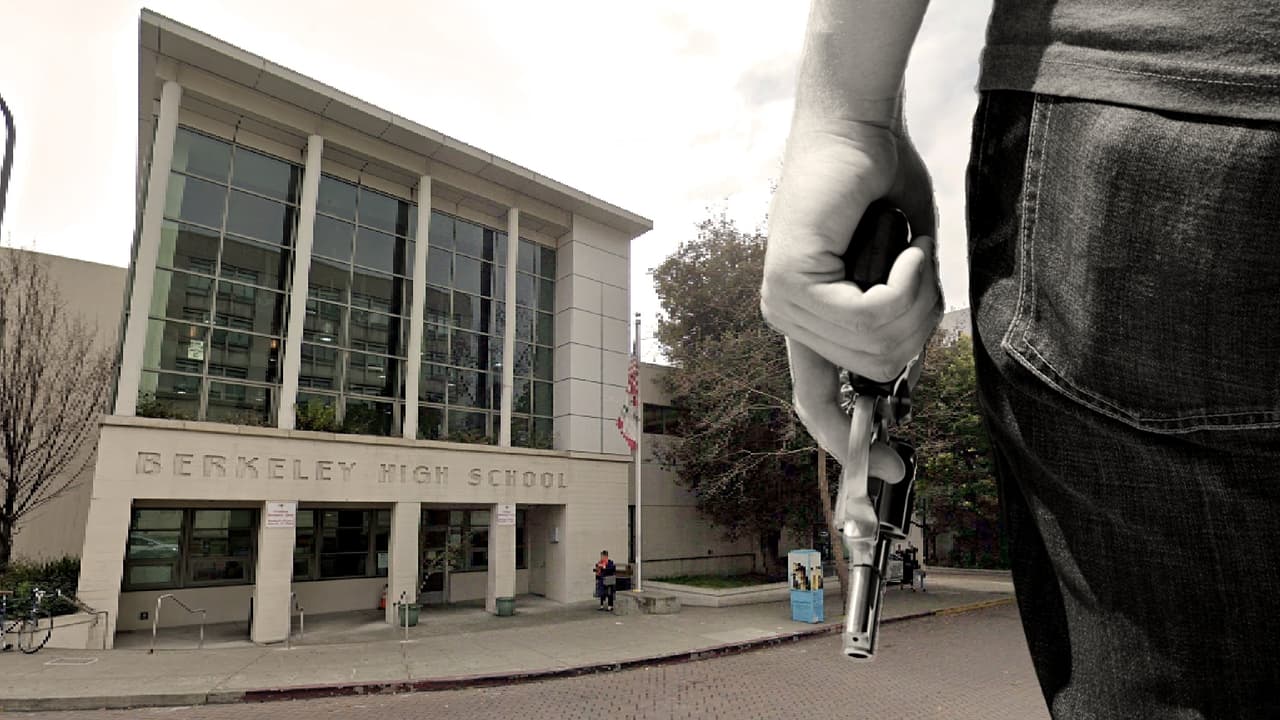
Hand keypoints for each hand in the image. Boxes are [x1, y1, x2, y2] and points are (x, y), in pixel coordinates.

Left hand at [763, 119, 940, 462]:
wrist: (860, 128)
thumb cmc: (882, 189)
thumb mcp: (901, 271)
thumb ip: (897, 321)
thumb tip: (905, 367)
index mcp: (809, 321)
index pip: (816, 402)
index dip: (853, 445)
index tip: (893, 473)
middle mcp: (788, 318)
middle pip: (876, 372)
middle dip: (919, 329)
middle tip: (923, 273)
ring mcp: (784, 302)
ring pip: (877, 346)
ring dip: (918, 299)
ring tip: (911, 252)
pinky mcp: (793, 281)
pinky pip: (870, 316)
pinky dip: (908, 282)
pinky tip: (905, 246)